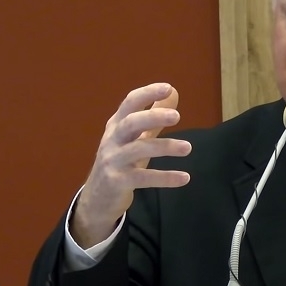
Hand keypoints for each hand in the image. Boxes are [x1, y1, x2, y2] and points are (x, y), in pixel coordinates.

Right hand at [71, 83, 192, 247]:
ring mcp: (113, 161)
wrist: (97, 198)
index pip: (130, 103)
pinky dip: (165, 178)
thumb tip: (174, 92)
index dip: (147, 93)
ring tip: (188, 148)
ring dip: (165, 147)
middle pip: (130, 123)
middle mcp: (112, 140)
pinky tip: (185, 178)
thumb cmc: (121, 160)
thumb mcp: (135, 136)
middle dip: (153, 117)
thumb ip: (154, 115)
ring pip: (138, 150)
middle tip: (177, 117)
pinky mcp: (117, 182)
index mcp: (117, 125)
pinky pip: (143, 178)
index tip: (168, 87)